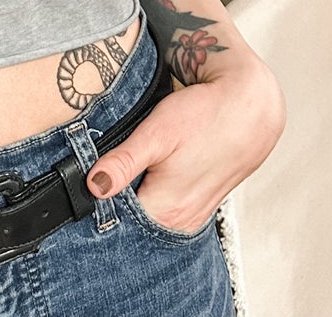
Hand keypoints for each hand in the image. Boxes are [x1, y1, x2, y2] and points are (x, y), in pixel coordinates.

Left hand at [86, 54, 285, 234]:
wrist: (250, 108)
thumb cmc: (205, 116)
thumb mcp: (156, 133)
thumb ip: (124, 162)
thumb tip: (93, 187)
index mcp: (167, 210)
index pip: (118, 223)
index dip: (97, 206)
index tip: (80, 190)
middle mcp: (182, 221)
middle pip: (134, 224)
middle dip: (113, 204)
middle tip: (99, 176)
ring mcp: (194, 214)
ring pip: (151, 216)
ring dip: (133, 199)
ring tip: (121, 173)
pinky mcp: (202, 203)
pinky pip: (168, 209)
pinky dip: (153, 196)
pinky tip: (147, 174)